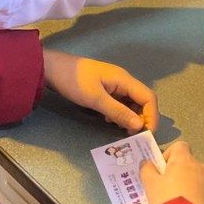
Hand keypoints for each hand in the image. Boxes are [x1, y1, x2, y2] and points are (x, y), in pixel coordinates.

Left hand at [42, 50, 157, 133]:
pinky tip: (109, 120)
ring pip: (131, 103)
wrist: (51, 68)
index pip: (149, 98)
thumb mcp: (96, 99)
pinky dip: (119, 113)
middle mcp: (123, 81)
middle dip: (142, 118)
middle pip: (142, 101)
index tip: (146, 134)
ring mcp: (114, 84)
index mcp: (124, 80)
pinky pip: (120, 102)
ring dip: (130, 117)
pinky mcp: (105, 89)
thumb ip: (118, 112)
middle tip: (133, 135)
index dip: (151, 116)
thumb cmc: (74, 81)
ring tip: (121, 129)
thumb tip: (139, 125)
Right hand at [142, 141, 203, 203]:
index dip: (170, 155)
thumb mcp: (150, 186)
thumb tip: (147, 162)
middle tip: (169, 193)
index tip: (163, 170)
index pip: (179, 147)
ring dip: (192, 190)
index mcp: (185, 161)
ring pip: (201, 183)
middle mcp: (203, 169)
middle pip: (190, 166)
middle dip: (181, 176)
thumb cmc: (167, 201)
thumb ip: (147, 170)